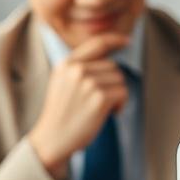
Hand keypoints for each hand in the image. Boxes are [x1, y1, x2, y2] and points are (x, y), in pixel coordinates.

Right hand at [27, 33, 129, 179]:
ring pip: (119, 79)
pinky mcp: (99, 98)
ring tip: (100, 108)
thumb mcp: (63, 83)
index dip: (115, 39)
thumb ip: (80, 67)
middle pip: (113, 66)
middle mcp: (76, 69)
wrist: (52, 139)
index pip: (96, 43)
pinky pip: (123, 93)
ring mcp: (88, 83)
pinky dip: (121, 105)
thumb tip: (110, 56)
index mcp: (66, 64)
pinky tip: (109, 114)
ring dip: (117, 95)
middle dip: (112, 83)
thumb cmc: (62, 114)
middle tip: (98, 101)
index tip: (127, 41)